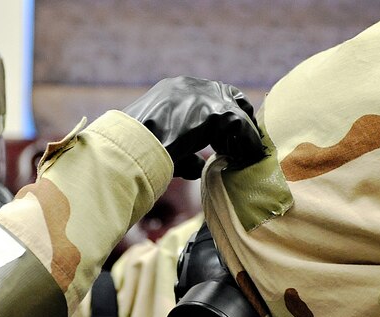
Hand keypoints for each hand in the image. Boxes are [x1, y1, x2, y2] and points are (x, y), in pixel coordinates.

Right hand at [123, 76, 264, 178]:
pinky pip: (244, 127)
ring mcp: (204, 95)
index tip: (225, 138)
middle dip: (239, 120)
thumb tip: (199, 166)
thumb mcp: (161, 144)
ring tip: (243, 155)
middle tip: (241, 145)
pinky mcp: (216, 112)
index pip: (207, 95)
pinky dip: (248, 143)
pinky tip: (247, 158)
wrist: (131, 147)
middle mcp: (190, 86)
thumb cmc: (138, 149)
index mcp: (174, 90)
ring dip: (243, 134)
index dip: (219, 115)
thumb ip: (185, 151)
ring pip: (238, 111)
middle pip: (230, 95)